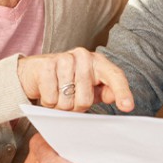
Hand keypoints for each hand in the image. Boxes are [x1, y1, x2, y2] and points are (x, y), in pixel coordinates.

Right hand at [17, 48, 133, 112]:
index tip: (128, 107)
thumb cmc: (66, 81)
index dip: (122, 92)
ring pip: (67, 101)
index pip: (114, 76)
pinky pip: (51, 98)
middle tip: (68, 97)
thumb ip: (105, 92)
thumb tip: (118, 98)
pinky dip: (47, 102)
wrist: (34, 72)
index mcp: (98, 62)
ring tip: (57, 93)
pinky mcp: (46, 65)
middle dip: (75, 107)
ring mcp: (64, 58)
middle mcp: (83, 56)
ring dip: (60, 105)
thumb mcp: (89, 87)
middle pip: (85, 99)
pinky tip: (47, 90)